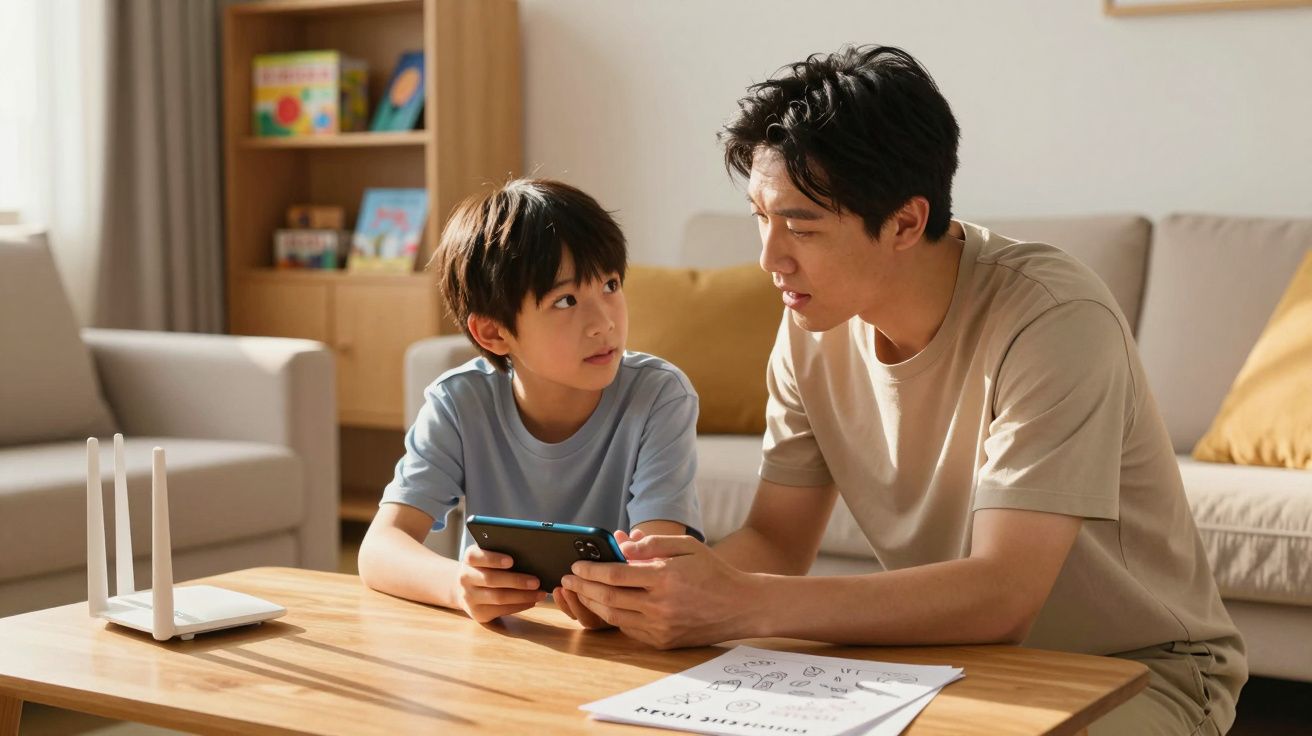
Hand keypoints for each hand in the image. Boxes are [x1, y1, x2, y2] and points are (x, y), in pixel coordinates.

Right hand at [450, 545, 545, 622]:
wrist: (467, 588)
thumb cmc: (487, 567)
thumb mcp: (488, 555)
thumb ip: (502, 551)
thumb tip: (530, 553)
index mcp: (469, 559)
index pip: (475, 557)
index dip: (493, 559)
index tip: (511, 561)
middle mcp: (465, 578)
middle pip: (490, 579)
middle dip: (516, 581)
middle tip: (536, 581)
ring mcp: (469, 597)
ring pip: (498, 598)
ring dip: (522, 596)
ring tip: (540, 593)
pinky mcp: (477, 613)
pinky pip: (501, 610)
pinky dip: (519, 606)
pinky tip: (532, 601)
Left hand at [561, 535, 758, 648]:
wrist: (740, 606)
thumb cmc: (712, 570)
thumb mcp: (686, 546)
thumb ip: (653, 544)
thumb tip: (621, 545)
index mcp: (665, 577)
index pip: (616, 575)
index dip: (591, 570)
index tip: (575, 564)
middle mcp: (661, 605)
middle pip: (609, 598)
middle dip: (583, 587)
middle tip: (567, 578)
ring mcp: (661, 627)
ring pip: (615, 616)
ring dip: (592, 604)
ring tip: (580, 592)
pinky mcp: (663, 641)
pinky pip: (629, 629)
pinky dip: (613, 616)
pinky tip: (605, 605)